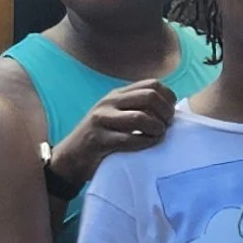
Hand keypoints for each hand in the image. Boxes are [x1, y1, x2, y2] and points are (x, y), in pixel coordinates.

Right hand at [48, 76, 180, 193]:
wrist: (71, 157)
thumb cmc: (101, 139)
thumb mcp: (116, 116)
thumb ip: (137, 108)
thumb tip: (171, 109)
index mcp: (117, 94)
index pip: (153, 84)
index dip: (168, 98)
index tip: (170, 114)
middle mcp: (109, 102)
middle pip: (150, 96)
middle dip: (165, 112)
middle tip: (167, 126)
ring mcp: (102, 119)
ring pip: (141, 118)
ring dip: (157, 129)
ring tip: (158, 136)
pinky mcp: (98, 139)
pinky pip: (129, 139)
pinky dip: (145, 143)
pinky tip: (147, 145)